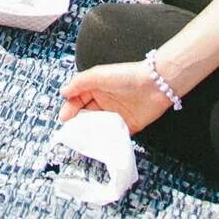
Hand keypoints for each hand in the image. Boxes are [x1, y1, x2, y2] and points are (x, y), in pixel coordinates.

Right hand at [58, 61, 175, 133]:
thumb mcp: (98, 75)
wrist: (155, 85)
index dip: (70, 109)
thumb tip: (63, 92)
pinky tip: (101, 144)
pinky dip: (107, 140)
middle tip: (72, 133)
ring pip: (98, 127)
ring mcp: (116, 115)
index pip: (78, 100)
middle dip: (79, 124)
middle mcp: (105, 102)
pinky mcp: (128, 126)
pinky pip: (114, 136)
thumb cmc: (126, 76)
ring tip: (85, 140)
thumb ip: (79, 83)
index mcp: (96, 89)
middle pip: (86, 116)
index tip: (64, 119)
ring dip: (91, 133)